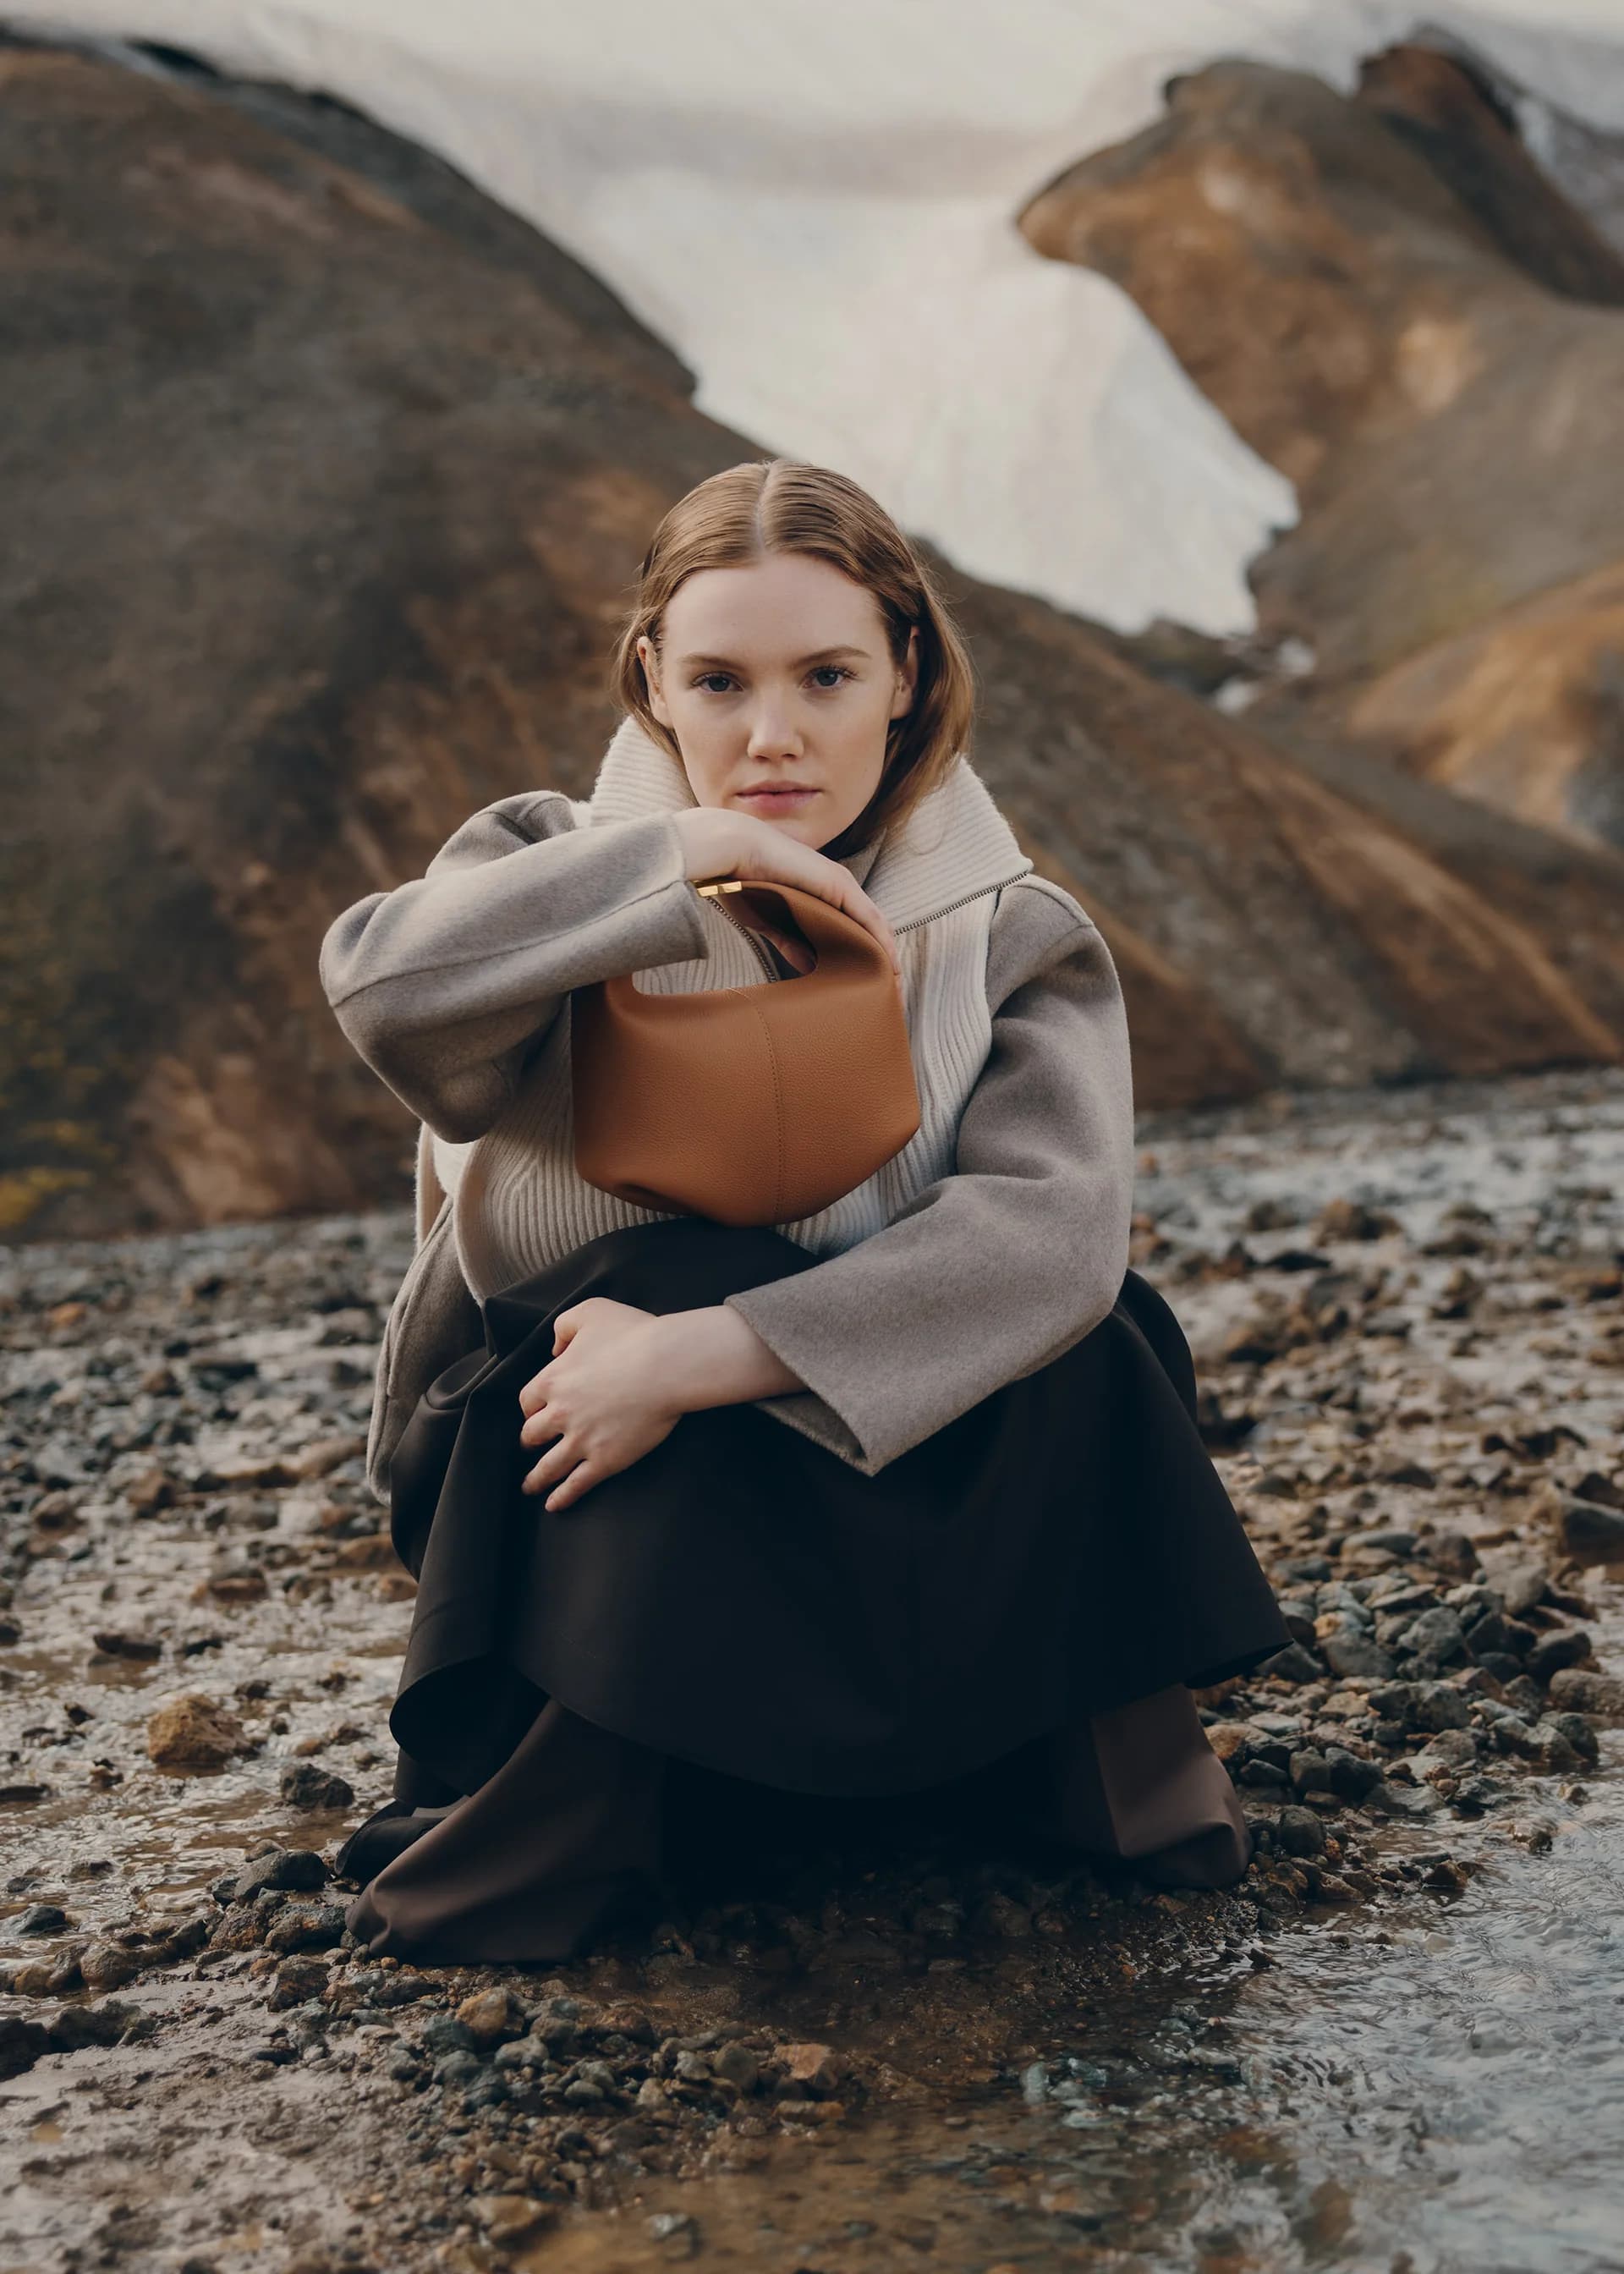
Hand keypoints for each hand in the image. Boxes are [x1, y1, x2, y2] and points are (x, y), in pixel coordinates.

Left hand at [516, 1297, 682, 1510]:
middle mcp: (559, 1414)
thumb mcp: (591, 1312)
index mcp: (553, 1380)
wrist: (666, 1366)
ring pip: (547, 1466)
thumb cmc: (633, 1335)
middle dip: (530, 1441)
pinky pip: (576, 1484)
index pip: (528, 1401)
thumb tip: (556, 1348)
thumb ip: (564, 1326)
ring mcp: (581, 1440)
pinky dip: (562, 1497)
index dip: (531, 1408)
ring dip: (535, 1479)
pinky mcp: (605, 1460)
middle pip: (532, 1435)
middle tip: (530, 1446)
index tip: (535, 1413)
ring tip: (529, 1487)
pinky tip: (554, 1505)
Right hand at [673, 807, 901, 977]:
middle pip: (870, 930)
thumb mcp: (771, 922)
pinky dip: (882, 942)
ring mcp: (841, 886)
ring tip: (892, 986)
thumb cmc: (743, 882)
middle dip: (881, 962)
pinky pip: (869, 918)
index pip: (852, 929)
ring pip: (875, 926)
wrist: (733, 850)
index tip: (869, 986)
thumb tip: (808, 966)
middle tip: (887, 995)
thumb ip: (790, 941)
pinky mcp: (839, 885)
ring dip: (887, 957)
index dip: (864, 957)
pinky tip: (889, 964)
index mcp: (820, 896)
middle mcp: (836, 889)